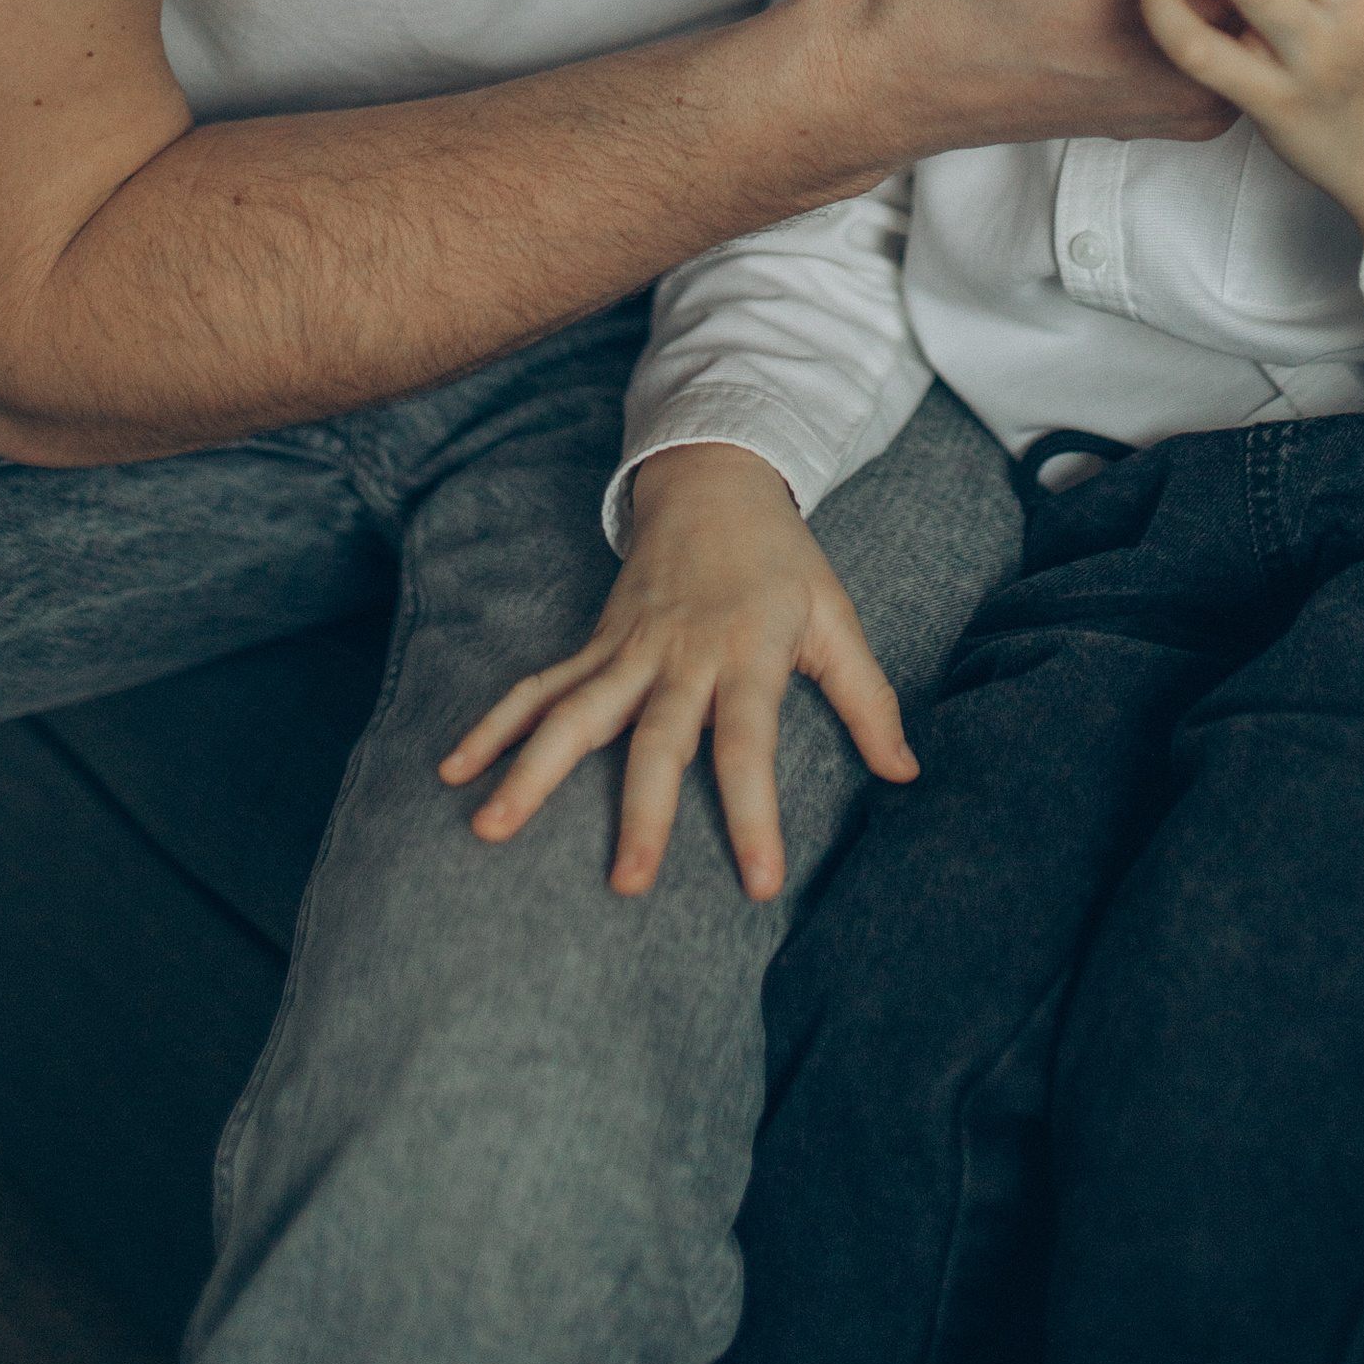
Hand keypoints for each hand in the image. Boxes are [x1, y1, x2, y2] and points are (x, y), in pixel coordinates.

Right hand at [438, 444, 911, 899]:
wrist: (715, 480)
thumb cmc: (784, 561)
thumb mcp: (837, 619)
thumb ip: (868, 700)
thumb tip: (908, 774)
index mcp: (748, 653)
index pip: (750, 744)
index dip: (754, 813)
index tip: (758, 882)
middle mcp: (681, 656)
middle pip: (656, 739)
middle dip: (642, 812)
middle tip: (627, 883)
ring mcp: (628, 649)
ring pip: (575, 713)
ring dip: (530, 769)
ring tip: (491, 828)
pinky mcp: (596, 645)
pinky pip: (539, 688)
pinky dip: (495, 724)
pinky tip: (455, 769)